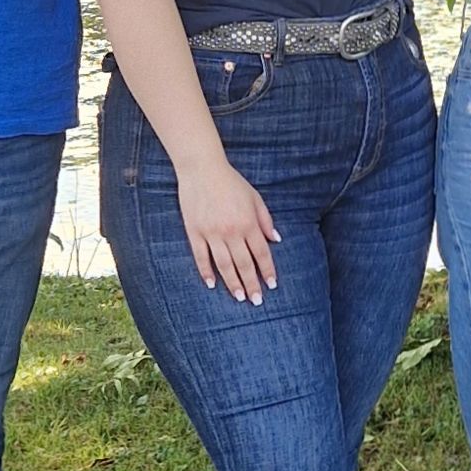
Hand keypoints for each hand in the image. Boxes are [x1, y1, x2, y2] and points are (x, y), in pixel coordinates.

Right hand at [177, 158, 279, 302]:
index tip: (271, 286)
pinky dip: (206, 272)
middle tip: (256, 301)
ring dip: (232, 283)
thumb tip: (276, 239)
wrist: (202, 169)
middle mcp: (231, 231)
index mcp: (248, 223)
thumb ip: (265, 219)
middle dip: (252, 284)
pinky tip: (212, 284)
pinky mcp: (194, 232)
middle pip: (244, 264)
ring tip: (239, 298)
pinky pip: (201, 257)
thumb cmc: (231, 182)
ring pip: (224, 265)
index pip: (261, 253)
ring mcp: (211, 233)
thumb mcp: (255, 197)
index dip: (267, 271)